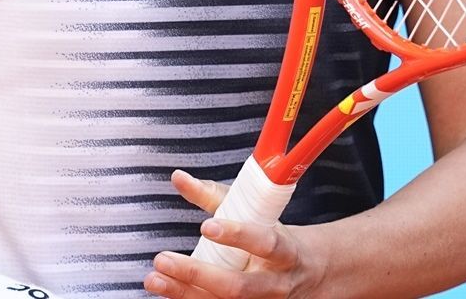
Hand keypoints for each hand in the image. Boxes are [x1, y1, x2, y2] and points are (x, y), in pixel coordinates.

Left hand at [143, 170, 330, 298]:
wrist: (311, 276)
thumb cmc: (279, 240)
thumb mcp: (261, 216)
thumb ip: (218, 197)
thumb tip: (178, 178)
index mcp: (285, 252)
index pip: (265, 243)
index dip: (238, 235)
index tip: (207, 225)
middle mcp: (275, 284)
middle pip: (238, 286)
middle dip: (198, 274)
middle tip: (163, 259)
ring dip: (184, 293)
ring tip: (154, 278)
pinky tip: (168, 290)